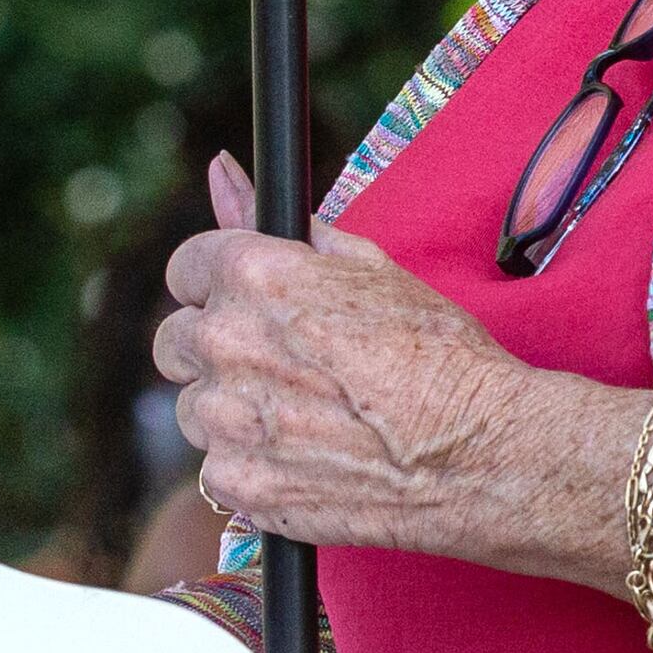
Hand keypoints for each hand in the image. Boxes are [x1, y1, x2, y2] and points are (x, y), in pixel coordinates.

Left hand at [153, 153, 547, 552]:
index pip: (185, 268)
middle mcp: (226, 342)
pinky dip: (254, 467)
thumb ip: (281, 223)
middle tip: (284, 368)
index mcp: (254, 275)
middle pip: (175, 343)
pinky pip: (217, 468)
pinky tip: (310, 460)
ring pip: (194, 409)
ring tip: (307, 419)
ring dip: (234, 412)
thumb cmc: (437, 352)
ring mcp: (225, 419)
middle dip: (219, 351)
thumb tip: (221, 169)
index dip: (218, 288)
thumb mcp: (367, 267)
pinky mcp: (236, 483)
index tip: (247, 307)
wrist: (477, 450)